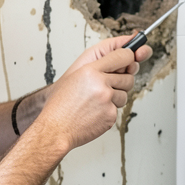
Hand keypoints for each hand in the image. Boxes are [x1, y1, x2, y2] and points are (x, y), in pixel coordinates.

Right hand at [37, 36, 152, 149]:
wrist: (55, 129)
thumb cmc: (60, 105)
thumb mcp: (72, 78)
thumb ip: (95, 69)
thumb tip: (115, 63)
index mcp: (90, 70)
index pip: (122, 55)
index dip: (128, 57)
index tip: (129, 59)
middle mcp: (100, 83)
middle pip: (128, 78)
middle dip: (122, 83)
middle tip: (109, 88)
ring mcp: (107, 100)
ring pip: (124, 95)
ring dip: (115, 99)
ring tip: (96, 103)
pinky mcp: (110, 115)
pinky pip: (117, 110)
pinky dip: (108, 112)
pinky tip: (94, 113)